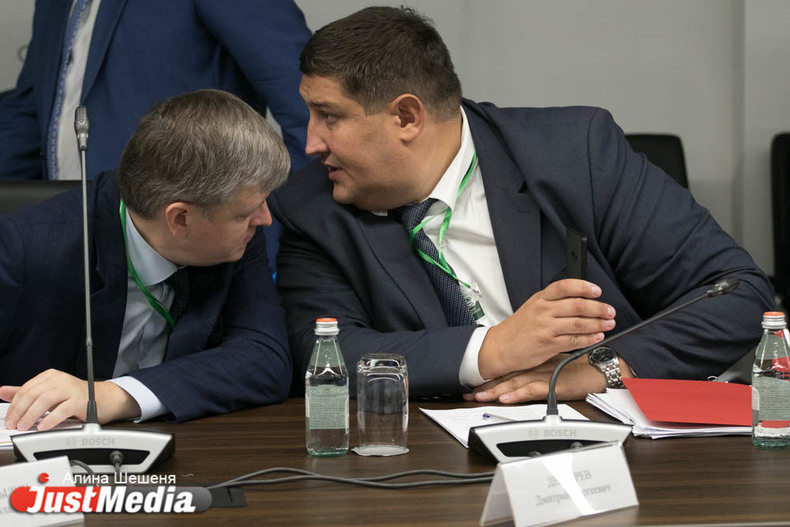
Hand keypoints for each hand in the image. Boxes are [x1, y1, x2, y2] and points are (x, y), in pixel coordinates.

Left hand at [0, 369, 140, 430]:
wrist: (104, 399)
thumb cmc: (76, 397)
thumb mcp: (50, 392)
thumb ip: (27, 392)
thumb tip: (3, 391)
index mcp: (51, 376)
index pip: (26, 389)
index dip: (15, 405)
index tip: (9, 418)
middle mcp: (61, 380)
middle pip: (34, 394)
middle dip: (20, 411)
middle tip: (14, 424)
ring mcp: (71, 389)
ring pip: (45, 400)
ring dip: (32, 415)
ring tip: (24, 427)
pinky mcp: (81, 401)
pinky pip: (62, 410)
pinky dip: (50, 419)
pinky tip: (43, 426)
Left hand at [464, 354, 632, 403]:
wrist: (599, 368)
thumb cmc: (580, 367)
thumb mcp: (554, 365)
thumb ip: (539, 369)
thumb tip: (524, 377)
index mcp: (534, 364)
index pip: (507, 370)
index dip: (489, 378)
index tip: (472, 384)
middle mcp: (535, 368)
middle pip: (505, 378)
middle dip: (485, 386)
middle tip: (467, 393)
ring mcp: (542, 376)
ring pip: (514, 384)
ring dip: (495, 392)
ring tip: (478, 397)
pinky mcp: (553, 386)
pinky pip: (531, 391)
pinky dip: (517, 395)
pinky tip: (505, 399)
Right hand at [478, 279, 615, 379]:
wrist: (501, 347)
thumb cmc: (518, 328)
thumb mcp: (532, 307)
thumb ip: (553, 302)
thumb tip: (581, 299)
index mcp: (540, 299)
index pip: (564, 287)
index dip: (583, 287)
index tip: (597, 290)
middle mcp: (543, 311)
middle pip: (577, 305)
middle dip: (598, 308)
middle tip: (609, 311)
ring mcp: (546, 328)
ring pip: (579, 323)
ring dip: (598, 324)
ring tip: (608, 323)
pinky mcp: (548, 345)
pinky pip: (574, 341)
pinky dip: (589, 339)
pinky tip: (597, 337)